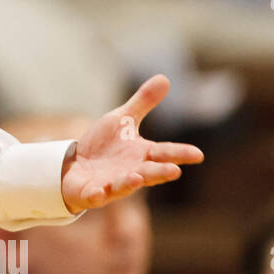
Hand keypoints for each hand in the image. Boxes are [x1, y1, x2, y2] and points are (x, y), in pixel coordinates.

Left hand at [61, 75, 203, 213]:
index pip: (164, 153)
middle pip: (148, 173)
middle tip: (174, 171)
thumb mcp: (122, 120)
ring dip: (130, 183)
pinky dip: (97, 194)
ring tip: (136, 178)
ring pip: (123, 186)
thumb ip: (143, 103)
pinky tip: (98, 192)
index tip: (198, 155)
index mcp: (142, 155)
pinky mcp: (92, 193)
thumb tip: (165, 78)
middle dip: (160, 172)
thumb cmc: (104, 145)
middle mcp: (131, 172)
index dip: (180, 154)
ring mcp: (111, 184)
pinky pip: (94, 196)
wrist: (75, 166)